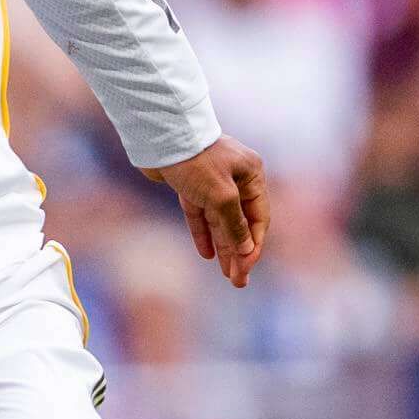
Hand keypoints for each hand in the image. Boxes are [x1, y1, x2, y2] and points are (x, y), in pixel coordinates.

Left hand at [149, 136, 268, 288]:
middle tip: (238, 281)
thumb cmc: (196, 161)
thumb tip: (247, 249)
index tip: (246, 270)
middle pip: (240, 223)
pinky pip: (200, 214)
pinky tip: (206, 254)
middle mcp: (235, 178)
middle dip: (239, 253)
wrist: (159, 136)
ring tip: (225, 274)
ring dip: (223, 247)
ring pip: (220, 221)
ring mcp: (212, 181)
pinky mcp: (190, 184)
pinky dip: (203, 232)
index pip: (258, 219)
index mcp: (251, 175)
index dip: (253, 247)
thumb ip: (235, 224)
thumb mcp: (221, 195)